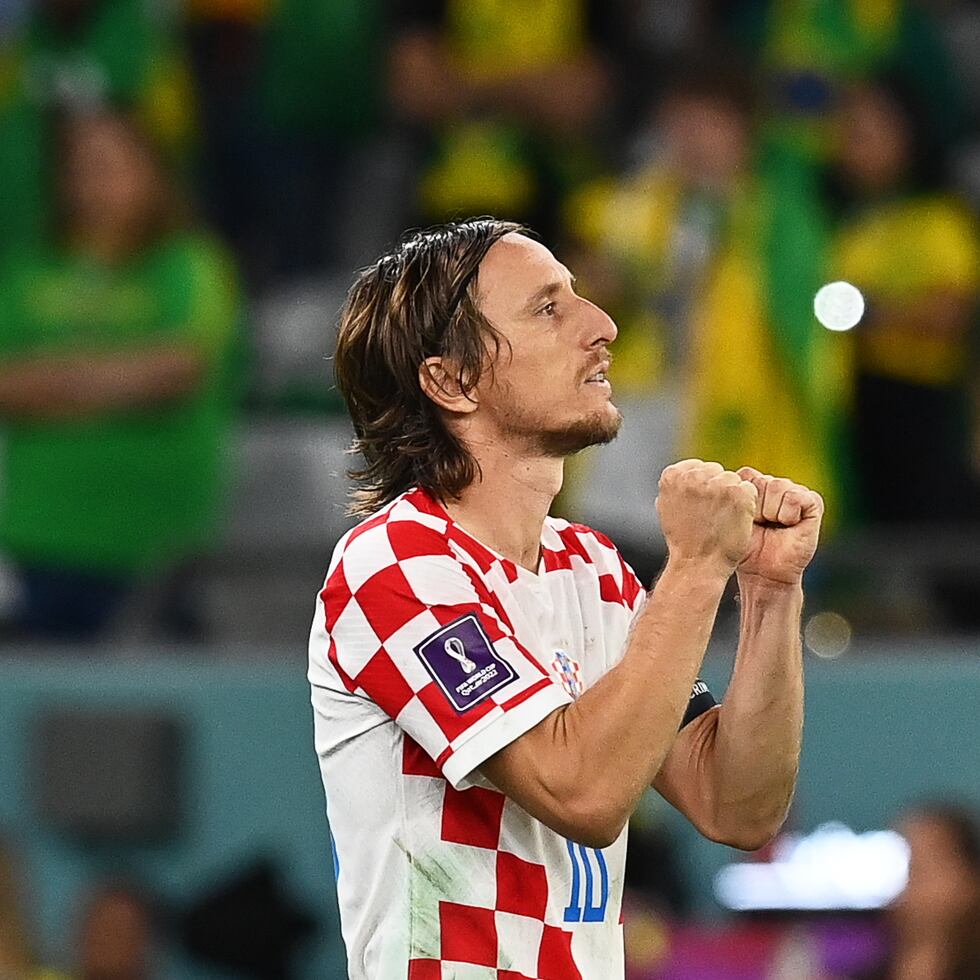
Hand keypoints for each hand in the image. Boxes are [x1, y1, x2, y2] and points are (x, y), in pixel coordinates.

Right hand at [657, 459, 757, 576]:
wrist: (697, 565)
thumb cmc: (684, 541)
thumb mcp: (667, 507)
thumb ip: (678, 486)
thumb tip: (686, 474)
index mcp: (672, 475)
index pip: (698, 467)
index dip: (703, 488)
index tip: (700, 507)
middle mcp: (693, 475)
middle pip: (716, 471)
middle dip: (717, 489)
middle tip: (711, 515)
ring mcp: (716, 483)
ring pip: (733, 480)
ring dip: (732, 497)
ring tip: (721, 519)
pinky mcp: (737, 492)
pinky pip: (749, 490)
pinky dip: (747, 504)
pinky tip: (735, 520)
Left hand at [736, 467, 823, 586]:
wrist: (764, 572)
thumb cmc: (745, 547)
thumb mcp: (730, 518)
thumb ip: (728, 495)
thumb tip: (720, 477)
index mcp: (754, 484)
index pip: (745, 476)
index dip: (742, 501)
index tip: (743, 520)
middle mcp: (775, 484)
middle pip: (761, 481)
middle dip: (755, 509)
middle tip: (760, 525)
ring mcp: (795, 491)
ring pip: (777, 486)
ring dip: (771, 513)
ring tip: (773, 525)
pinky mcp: (813, 502)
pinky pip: (794, 497)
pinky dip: (788, 515)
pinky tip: (789, 525)